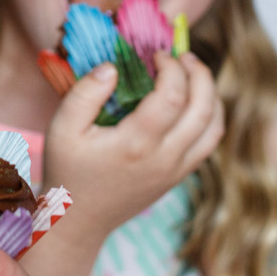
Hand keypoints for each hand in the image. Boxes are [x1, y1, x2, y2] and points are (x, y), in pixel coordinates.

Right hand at [43, 51, 223, 232]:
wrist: (79, 220)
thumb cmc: (67, 169)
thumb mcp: (61, 128)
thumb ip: (85, 93)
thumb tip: (113, 67)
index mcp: (136, 144)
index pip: (173, 96)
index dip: (172, 68)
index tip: (157, 54)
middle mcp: (164, 158)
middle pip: (203, 108)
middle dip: (199, 74)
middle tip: (184, 55)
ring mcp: (176, 170)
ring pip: (214, 127)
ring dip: (210, 94)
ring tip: (194, 73)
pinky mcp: (179, 176)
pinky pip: (209, 142)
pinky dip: (211, 115)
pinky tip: (194, 100)